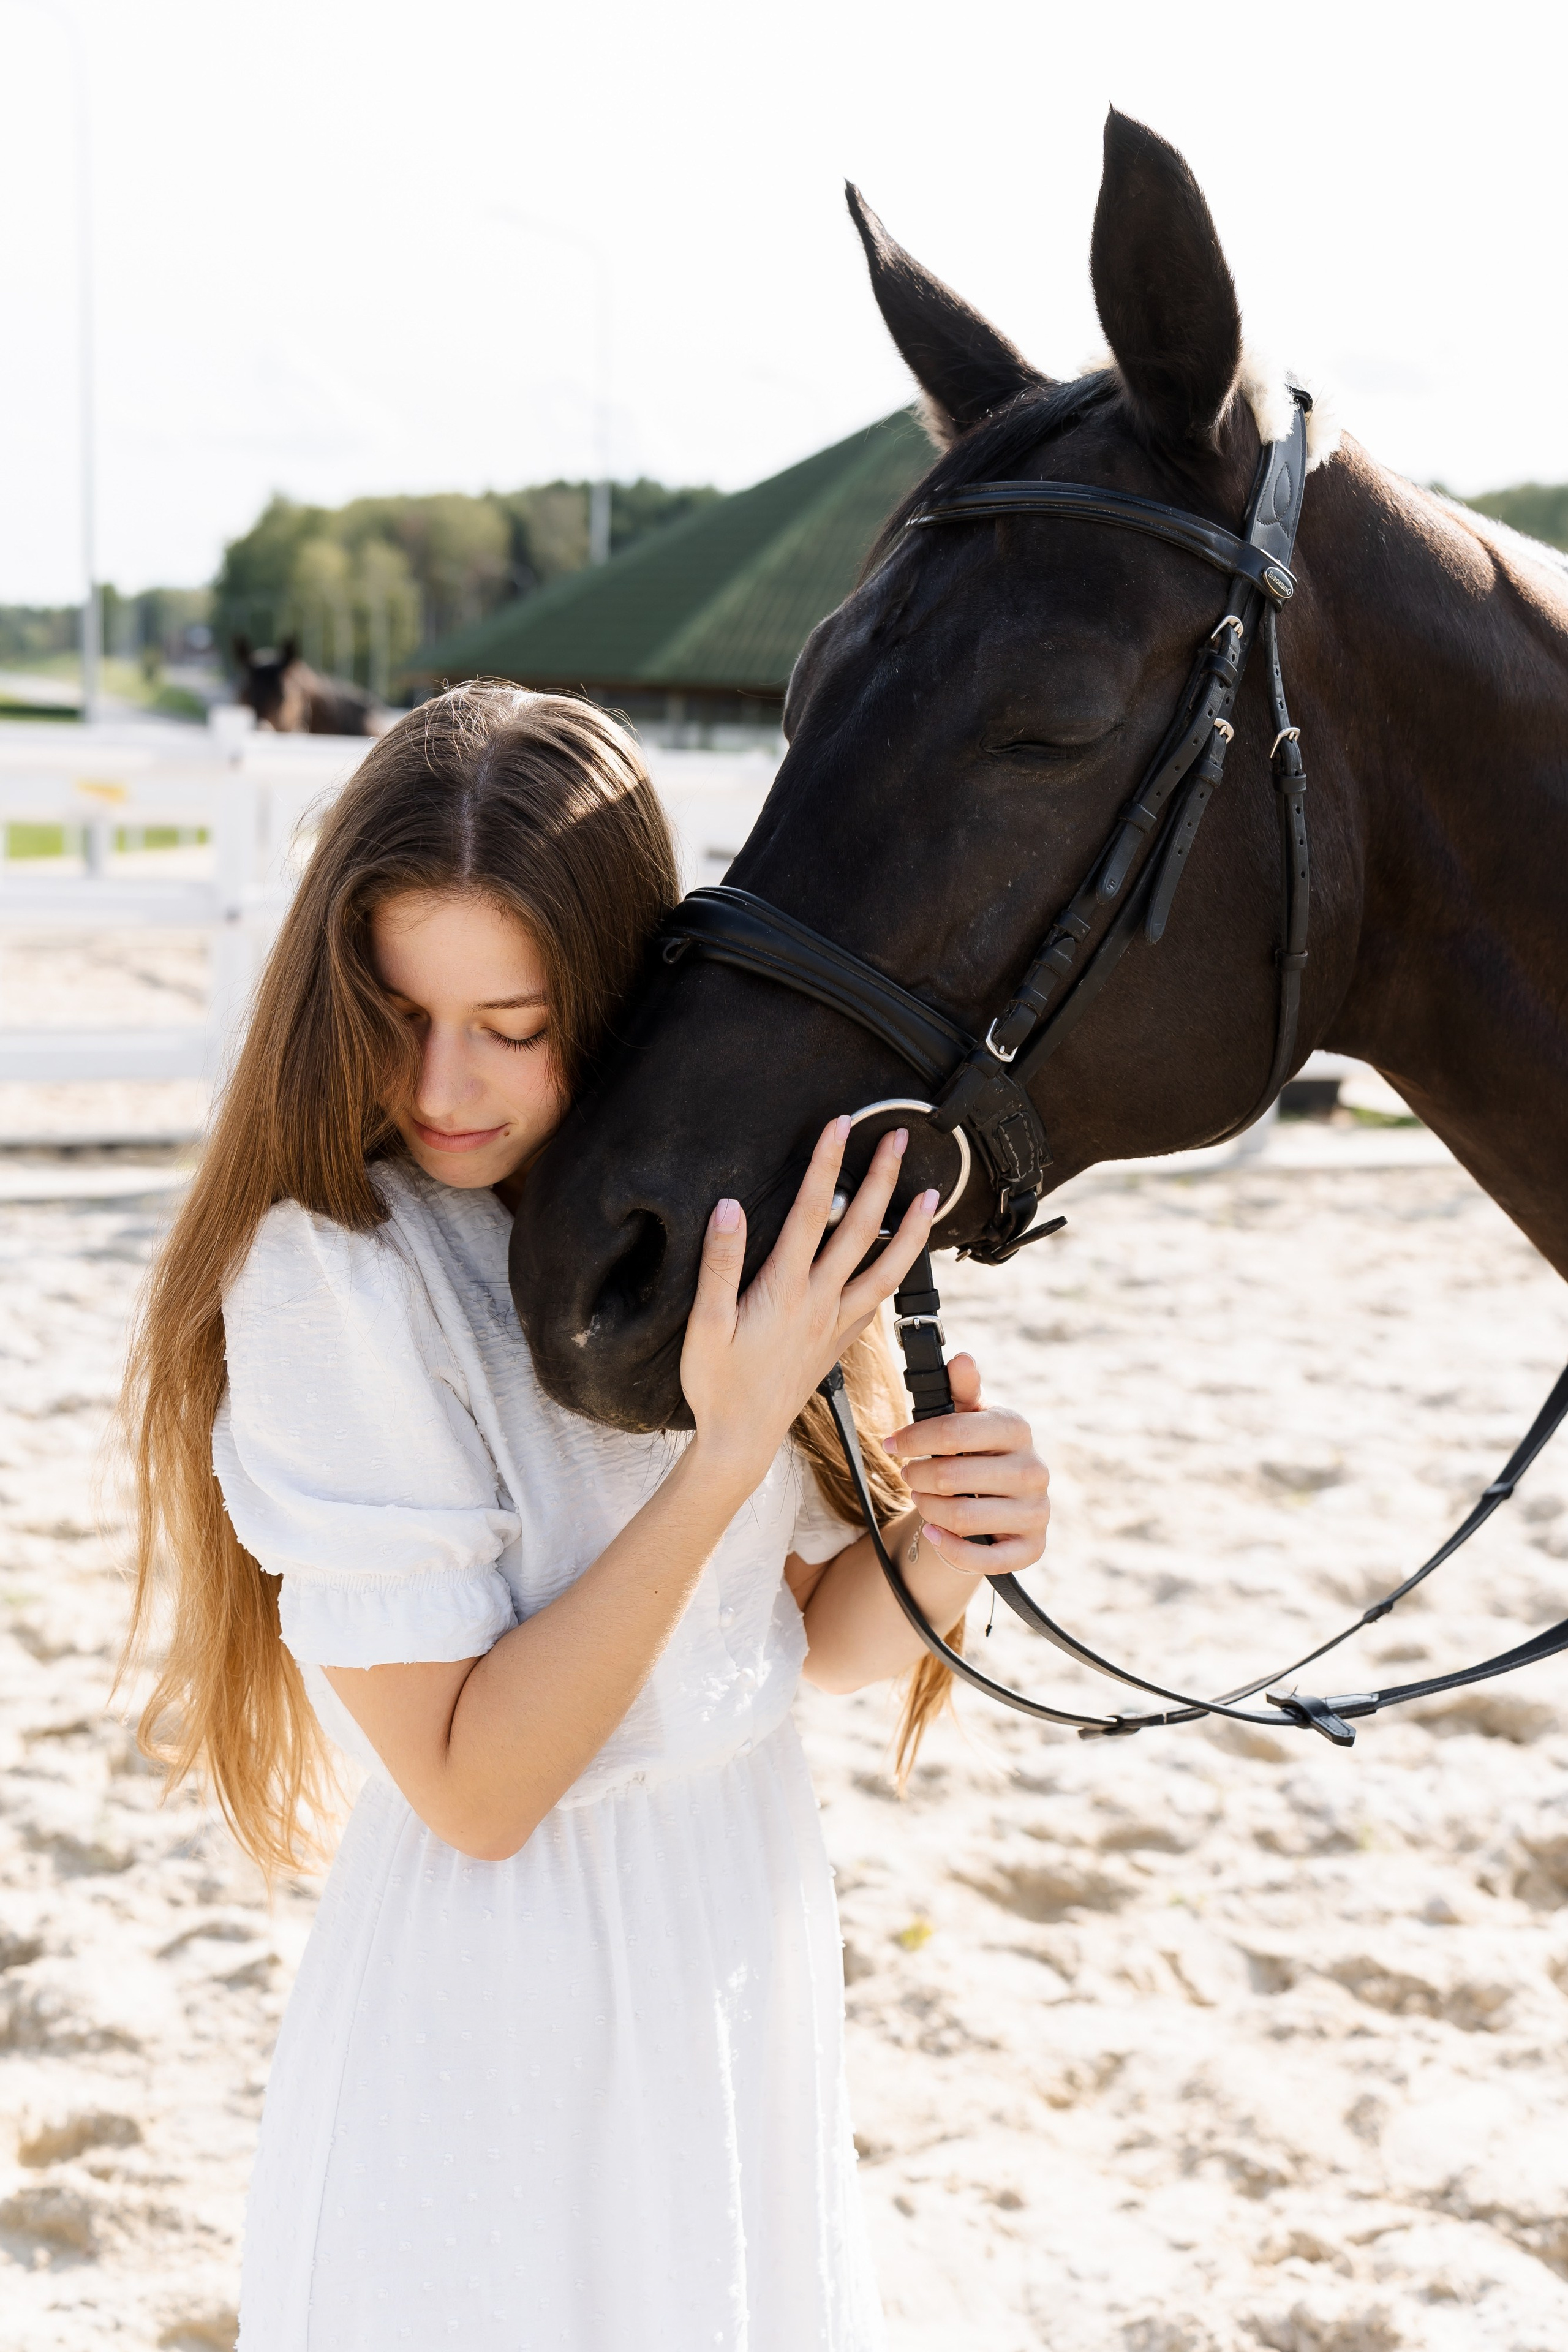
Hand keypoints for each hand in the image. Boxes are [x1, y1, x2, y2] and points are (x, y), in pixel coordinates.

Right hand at [681, 1117, 938, 1485]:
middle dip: (881, 1178)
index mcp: (785, 1290)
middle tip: (897, 1139)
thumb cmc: (717, 1384)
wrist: (741, 1440)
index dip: (825, 1164)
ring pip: (886, 1268)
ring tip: (929, 1197)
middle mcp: (820, 1302)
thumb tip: (730, 1207)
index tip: (838, 1126)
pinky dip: (895, 1273)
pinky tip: (900, 1259)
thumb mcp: (705, 1325)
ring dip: (910, 1228)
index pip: (811, 1212)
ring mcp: (835, 1323)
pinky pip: (877, 1300)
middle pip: (860, 1229)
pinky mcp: (839, 1342)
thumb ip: (719, 1264)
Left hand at [882, 1354, 1049, 1576]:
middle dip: (918, 1477)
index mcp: (1016, 1429)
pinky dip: (949, 1549)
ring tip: (920, 1500)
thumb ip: (961, 1390)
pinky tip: (932, 1535)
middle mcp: (1034, 1470)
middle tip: (907, 1475)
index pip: (954, 1431)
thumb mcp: (968, 1417)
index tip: (891, 1443)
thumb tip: (961, 1359)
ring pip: (963, 1518)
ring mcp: (1036, 1512)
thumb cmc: (976, 1451)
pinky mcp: (1031, 1549)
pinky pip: (984, 1559)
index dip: (914, 1438)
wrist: (998, 1501)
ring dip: (928, 1510)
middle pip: (953, 1476)